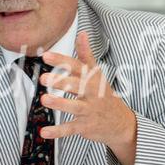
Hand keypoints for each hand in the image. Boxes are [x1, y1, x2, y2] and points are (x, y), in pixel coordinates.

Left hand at [39, 31, 136, 164]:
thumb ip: (86, 54)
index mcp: (92, 79)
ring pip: (73, 107)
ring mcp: (89, 110)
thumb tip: (82, 32)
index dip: (62, 61)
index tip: (46, 55)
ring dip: (59, 103)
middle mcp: (92, 93)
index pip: (77, 66)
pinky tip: (44, 132)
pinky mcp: (85, 126)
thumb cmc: (104, 95)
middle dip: (60, 81)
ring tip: (44, 99)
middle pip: (76, 85)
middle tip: (43, 78)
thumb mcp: (97, 74)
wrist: (121, 123)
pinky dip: (57, 131)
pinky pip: (70, 129)